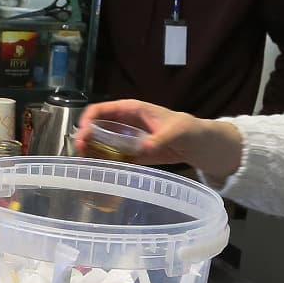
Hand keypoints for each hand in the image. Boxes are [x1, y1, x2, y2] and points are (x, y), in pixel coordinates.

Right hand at [75, 99, 244, 178]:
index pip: (102, 109)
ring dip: (91, 152)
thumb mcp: (179, 131)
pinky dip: (104, 163)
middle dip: (85, 138)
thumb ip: (161, 138)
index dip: (88, 120)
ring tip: (85, 165)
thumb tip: (142, 148)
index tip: (82, 135)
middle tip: (80, 154)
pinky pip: (114, 157)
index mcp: (133, 109)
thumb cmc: (192, 131)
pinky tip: (99, 172)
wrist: (203, 146)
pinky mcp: (134, 154)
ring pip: (102, 143)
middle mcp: (126, 123)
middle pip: (97, 126)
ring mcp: (129, 139)